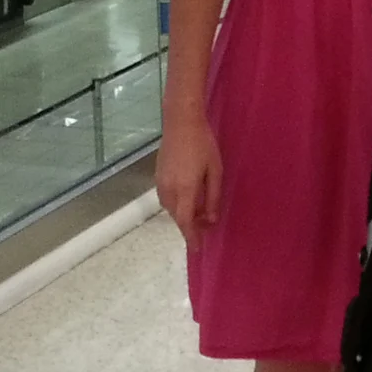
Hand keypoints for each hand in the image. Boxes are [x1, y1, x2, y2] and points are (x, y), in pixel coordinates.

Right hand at [154, 114, 225, 251]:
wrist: (180, 122)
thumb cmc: (203, 144)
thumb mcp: (215, 171)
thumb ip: (213, 197)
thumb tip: (211, 219)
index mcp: (185, 189)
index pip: (185, 221)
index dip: (191, 237)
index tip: (197, 249)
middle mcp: (169, 189)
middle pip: (177, 216)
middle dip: (190, 225)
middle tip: (208, 224)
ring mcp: (161, 182)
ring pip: (171, 209)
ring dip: (184, 214)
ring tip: (200, 212)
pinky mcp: (157, 176)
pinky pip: (166, 198)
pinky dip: (177, 205)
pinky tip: (189, 198)